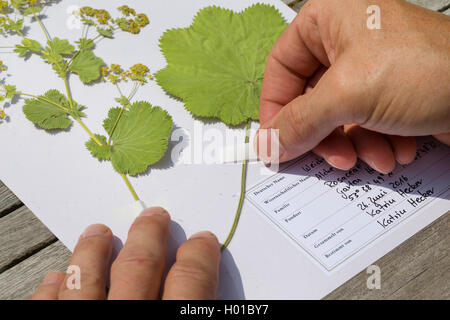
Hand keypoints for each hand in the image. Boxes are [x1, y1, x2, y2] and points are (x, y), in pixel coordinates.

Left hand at [30, 207, 220, 299]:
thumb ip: (201, 310)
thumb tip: (217, 289)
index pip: (191, 284)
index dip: (200, 258)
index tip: (203, 241)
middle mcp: (127, 318)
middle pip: (139, 268)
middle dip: (149, 237)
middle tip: (154, 216)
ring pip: (86, 280)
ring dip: (92, 252)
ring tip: (97, 231)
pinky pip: (47, 306)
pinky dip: (52, 289)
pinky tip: (55, 276)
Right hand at [257, 0, 449, 172]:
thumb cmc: (425, 70)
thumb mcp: (349, 94)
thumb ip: (300, 122)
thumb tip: (267, 144)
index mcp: (327, 20)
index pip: (281, 69)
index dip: (276, 109)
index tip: (278, 143)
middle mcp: (344, 41)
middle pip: (308, 99)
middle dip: (324, 136)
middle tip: (334, 158)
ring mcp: (367, 67)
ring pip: (335, 117)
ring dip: (353, 145)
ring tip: (375, 156)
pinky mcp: (387, 92)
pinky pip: (361, 123)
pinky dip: (374, 142)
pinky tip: (397, 150)